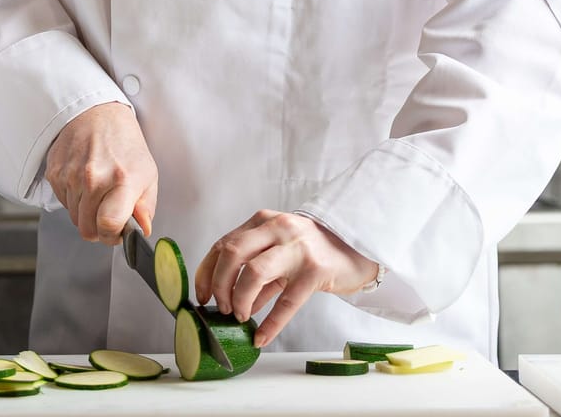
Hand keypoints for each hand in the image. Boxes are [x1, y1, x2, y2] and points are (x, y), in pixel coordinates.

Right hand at [43, 102, 157, 244]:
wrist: (97, 113)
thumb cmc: (124, 143)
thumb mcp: (147, 173)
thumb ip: (146, 208)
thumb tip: (141, 231)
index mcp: (121, 179)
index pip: (108, 225)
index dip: (111, 236)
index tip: (116, 233)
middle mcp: (93, 177)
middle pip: (87, 229)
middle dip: (98, 229)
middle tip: (107, 216)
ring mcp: (71, 175)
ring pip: (73, 218)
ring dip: (85, 213)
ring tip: (97, 192)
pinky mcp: (54, 172)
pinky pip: (62, 202)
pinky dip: (73, 199)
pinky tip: (83, 182)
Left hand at [193, 210, 379, 345]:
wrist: (359, 248)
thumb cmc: (313, 250)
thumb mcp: (279, 254)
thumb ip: (255, 272)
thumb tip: (230, 301)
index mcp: (262, 222)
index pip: (222, 245)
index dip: (206, 273)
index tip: (201, 296)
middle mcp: (277, 229)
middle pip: (231, 254)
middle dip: (219, 285)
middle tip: (222, 308)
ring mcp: (296, 248)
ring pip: (253, 273)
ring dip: (239, 300)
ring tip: (240, 317)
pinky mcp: (315, 270)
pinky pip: (286, 302)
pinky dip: (270, 323)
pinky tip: (261, 337)